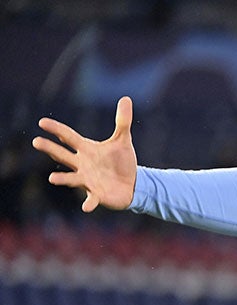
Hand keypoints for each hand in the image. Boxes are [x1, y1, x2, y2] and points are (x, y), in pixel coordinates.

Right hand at [32, 96, 137, 211]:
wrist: (132, 184)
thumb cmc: (122, 162)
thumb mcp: (123, 140)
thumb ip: (123, 121)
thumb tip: (126, 98)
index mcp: (87, 149)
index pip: (69, 137)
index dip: (56, 129)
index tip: (42, 122)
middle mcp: (82, 164)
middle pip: (63, 155)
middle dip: (50, 149)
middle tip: (36, 141)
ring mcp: (88, 180)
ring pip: (71, 178)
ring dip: (62, 179)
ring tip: (52, 179)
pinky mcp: (97, 195)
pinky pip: (90, 200)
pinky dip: (88, 203)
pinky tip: (86, 206)